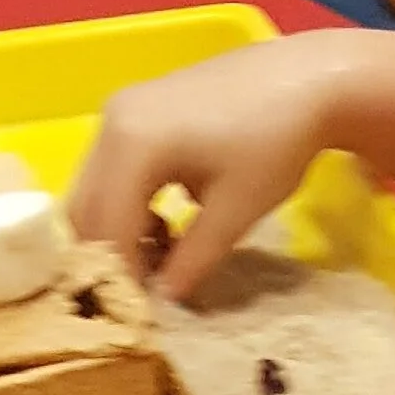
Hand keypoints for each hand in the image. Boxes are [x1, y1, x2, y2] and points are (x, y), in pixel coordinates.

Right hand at [73, 37, 369, 300]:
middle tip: (148, 295)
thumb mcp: (236, 213)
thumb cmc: (275, 143)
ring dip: (119, 231)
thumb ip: (193, 259)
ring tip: (164, 263)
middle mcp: (112, 122)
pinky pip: (112, 169)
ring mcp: (121, 111)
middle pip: (87, 208)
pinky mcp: (137, 110)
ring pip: (96, 189)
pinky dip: (128, 204)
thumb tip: (165, 300)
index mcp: (133, 144)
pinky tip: (166, 226)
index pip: (107, 228)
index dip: (122, 277)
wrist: (306, 79)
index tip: (145, 316)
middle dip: (112, 256)